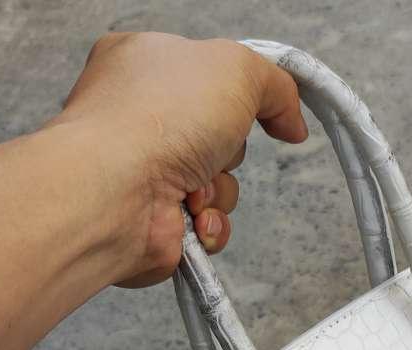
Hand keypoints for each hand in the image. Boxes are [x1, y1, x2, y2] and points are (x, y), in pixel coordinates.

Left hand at [51, 32, 307, 286]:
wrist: (118, 189)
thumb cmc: (161, 117)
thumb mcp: (237, 69)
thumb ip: (276, 86)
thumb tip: (293, 124)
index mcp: (143, 64)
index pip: (206, 75)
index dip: (238, 93)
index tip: (258, 110)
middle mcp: (139, 116)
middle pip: (220, 135)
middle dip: (228, 149)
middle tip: (212, 147)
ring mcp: (143, 170)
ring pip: (218, 184)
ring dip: (220, 191)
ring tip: (193, 188)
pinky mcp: (153, 219)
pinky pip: (207, 224)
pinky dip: (210, 224)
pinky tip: (192, 218)